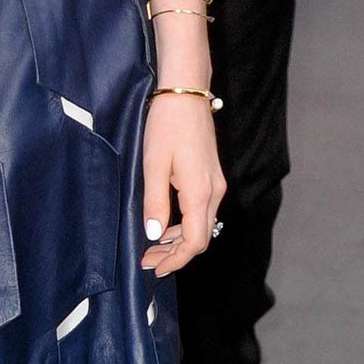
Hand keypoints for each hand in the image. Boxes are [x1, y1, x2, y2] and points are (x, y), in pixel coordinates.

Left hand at [141, 95, 225, 275]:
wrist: (186, 94)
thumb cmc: (167, 126)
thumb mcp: (153, 165)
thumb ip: (155, 202)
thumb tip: (155, 235)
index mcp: (200, 193)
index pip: (194, 242)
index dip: (176, 260)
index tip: (155, 268)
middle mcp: (214, 192)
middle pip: (201, 237)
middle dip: (176, 254)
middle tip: (148, 261)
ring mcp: (216, 184)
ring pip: (202, 225)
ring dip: (179, 240)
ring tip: (153, 246)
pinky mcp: (212, 176)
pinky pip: (202, 211)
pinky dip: (185, 224)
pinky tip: (166, 224)